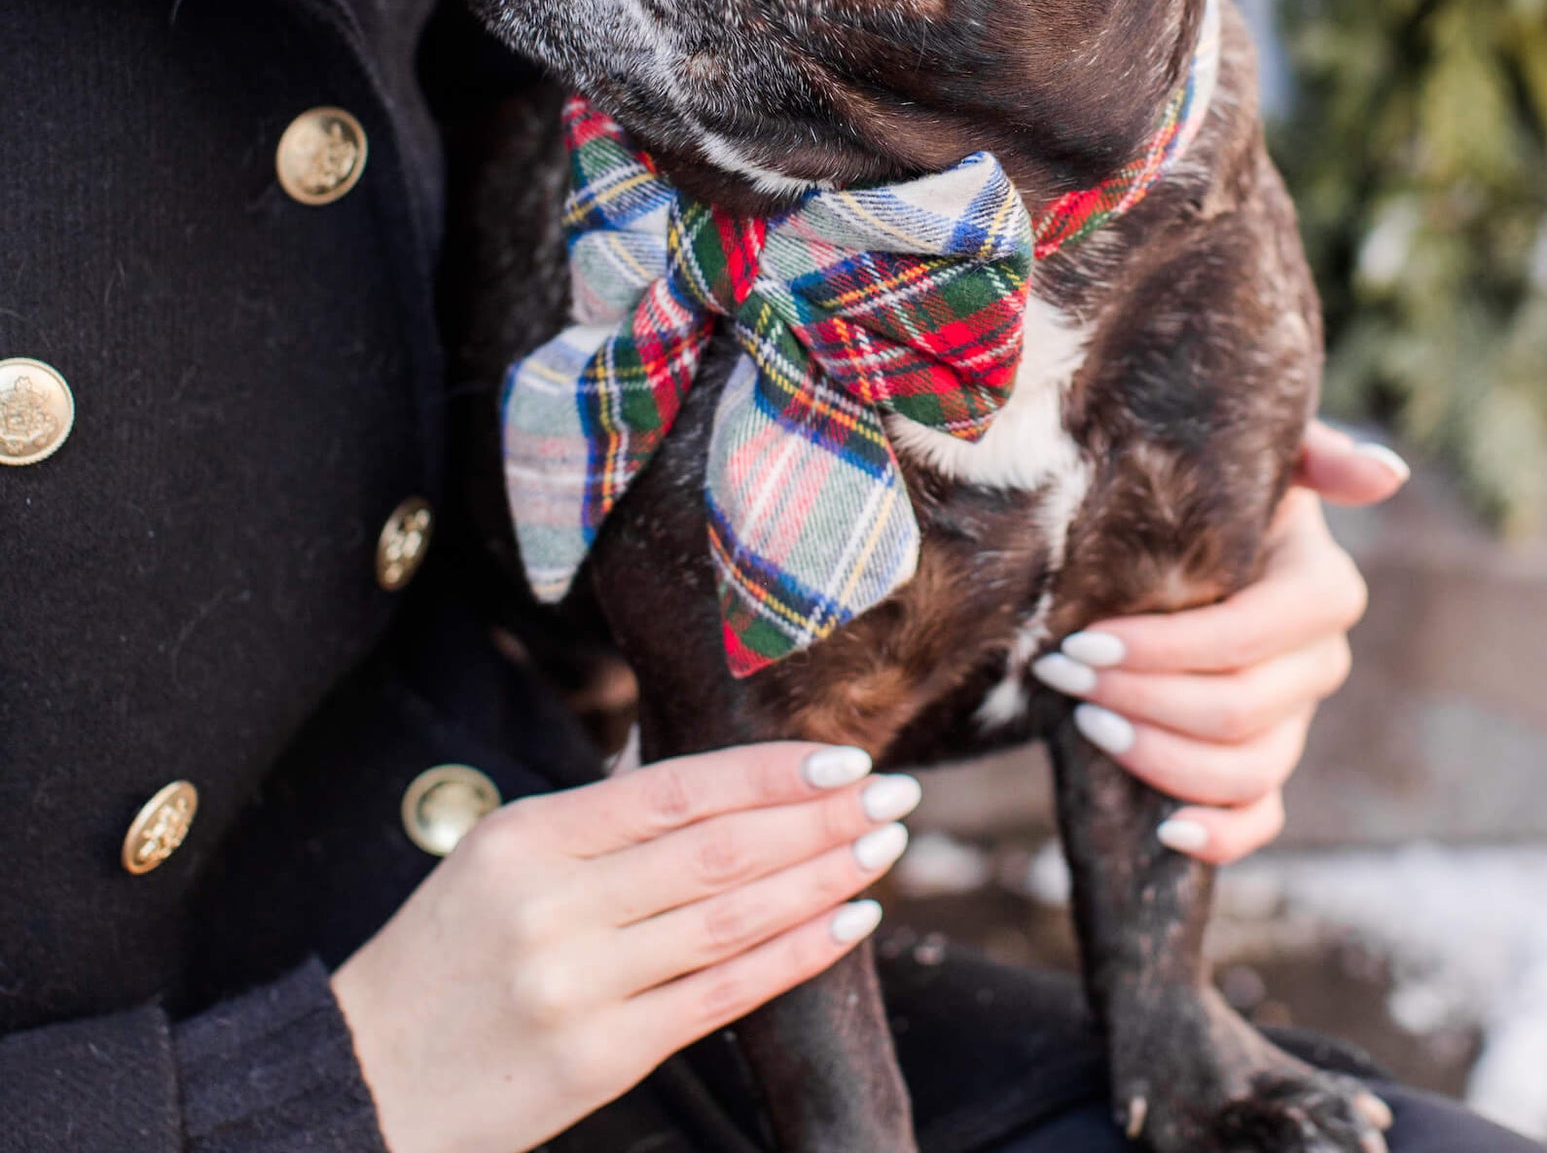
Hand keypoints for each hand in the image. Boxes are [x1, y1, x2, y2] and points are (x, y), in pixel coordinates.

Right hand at [331, 742, 918, 1152]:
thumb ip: (601, 823)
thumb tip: (720, 781)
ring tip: (884, 846)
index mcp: (527, 836)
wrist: (357, 1086)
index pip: (676, 788)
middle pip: (718, 850)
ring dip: (821, 876)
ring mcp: (578, 986)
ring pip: (731, 918)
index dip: (769, 772)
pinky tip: (848, 920)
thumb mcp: (498, 860)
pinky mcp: (599, 1058)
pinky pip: (720, 995)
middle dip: (819, 816)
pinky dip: (794, 953)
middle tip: (894, 793)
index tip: (843, 756)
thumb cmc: (442, 961)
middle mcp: (555, 905)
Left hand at [1031, 421, 1405, 863]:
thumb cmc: (1216, 489)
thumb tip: (1387, 473)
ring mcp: (1297, 719)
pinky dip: (1219, 836)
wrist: (1190, 535)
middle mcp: (1320, 662)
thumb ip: (1317, 453)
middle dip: (1138, 699)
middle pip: (1235, 711)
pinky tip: (1165, 830)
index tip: (1084, 640)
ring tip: (1087, 723)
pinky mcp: (1269, 762)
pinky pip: (1259, 819)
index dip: (1163, 651)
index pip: (1244, 638)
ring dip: (1157, 759)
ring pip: (1244, 771)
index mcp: (1322, 591)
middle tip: (1062, 673)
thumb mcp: (1259, 458)